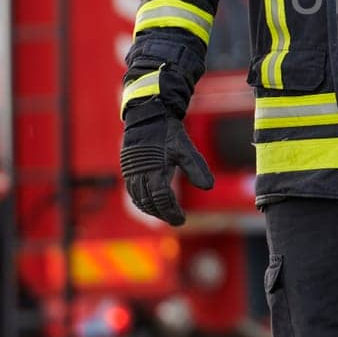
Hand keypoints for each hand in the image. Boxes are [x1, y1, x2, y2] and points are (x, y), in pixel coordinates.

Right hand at [120, 103, 214, 225]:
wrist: (147, 116)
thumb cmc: (167, 132)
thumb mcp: (185, 148)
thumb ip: (196, 168)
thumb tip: (209, 187)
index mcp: (155, 170)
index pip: (162, 199)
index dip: (171, 212)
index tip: (181, 220)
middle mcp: (140, 174)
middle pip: (150, 203)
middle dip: (163, 214)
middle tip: (176, 220)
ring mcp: (132, 173)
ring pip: (139, 200)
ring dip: (152, 210)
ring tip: (166, 214)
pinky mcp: (128, 170)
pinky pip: (133, 192)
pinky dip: (142, 201)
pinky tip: (152, 203)